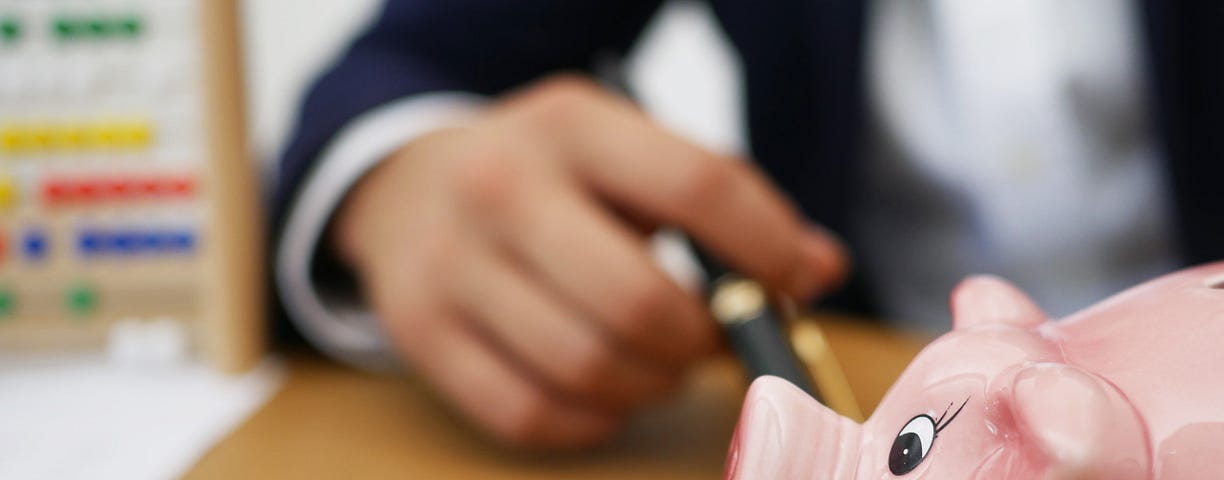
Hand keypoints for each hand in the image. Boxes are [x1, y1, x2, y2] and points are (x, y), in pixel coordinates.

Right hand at [332, 75, 846, 448]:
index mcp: (573, 127)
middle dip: (698, 339)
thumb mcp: (626, 153)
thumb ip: (725, 201)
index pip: (697, 188)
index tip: (796, 281)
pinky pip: (529, 415)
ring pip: (587, 368)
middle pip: (639, 301)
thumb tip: (818, 269)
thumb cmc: (548, 176)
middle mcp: (502, 187)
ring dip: (649, 384)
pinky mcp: (421, 334)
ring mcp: (452, 265)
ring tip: (656, 361)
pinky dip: (587, 418)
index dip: (767, 248)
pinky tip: (600, 388)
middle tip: (708, 337)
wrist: (405, 184)